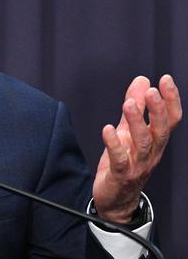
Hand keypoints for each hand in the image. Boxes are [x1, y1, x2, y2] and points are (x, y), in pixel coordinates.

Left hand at [92, 75, 181, 221]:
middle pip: (160, 131)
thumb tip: (143, 80)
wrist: (116, 199)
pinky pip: (120, 159)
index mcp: (155, 141)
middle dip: (157, 110)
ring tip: (128, 104)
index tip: (166, 79)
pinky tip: (107, 130)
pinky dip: (114, 144)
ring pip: (142, 143)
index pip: (170, 120)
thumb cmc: (125, 162)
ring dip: (136, 122)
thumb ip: (136, 106)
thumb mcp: (129, 130)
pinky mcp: (121, 175)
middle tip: (151, 91)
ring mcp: (138, 165)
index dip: (171, 100)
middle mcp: (151, 153)